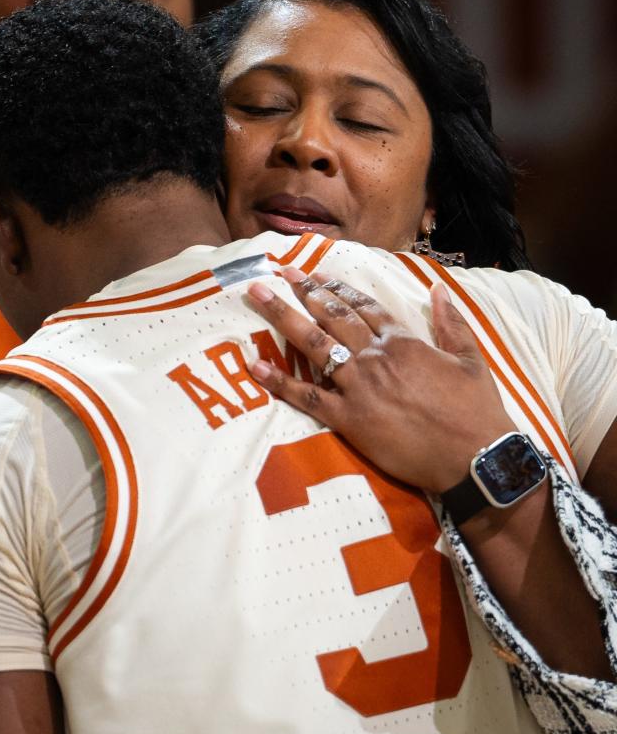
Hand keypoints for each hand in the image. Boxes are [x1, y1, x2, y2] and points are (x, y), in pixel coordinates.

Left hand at [246, 269, 515, 494]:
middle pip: (332, 317)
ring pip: (314, 345)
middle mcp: (375, 358)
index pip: (363, 307)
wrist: (475, 458)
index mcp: (403, 342)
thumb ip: (451, 322)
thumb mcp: (471, 359)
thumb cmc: (477, 412)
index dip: (337, 289)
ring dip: (283, 317)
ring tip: (258, 297)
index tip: (316, 275)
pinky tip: (256, 366)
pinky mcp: (349, 419)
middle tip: (280, 274)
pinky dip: (280, 382)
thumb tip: (437, 289)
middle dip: (304, 292)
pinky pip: (307, 397)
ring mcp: (359, 387)